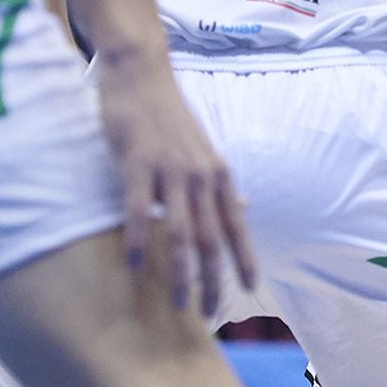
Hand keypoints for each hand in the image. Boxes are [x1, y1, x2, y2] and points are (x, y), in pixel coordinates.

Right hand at [95, 51, 255, 318]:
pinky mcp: (137, 161)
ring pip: (181, 230)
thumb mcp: (202, 150)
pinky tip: (136, 262)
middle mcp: (201, 174)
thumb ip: (216, 184)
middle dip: (213, 279)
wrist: (141, 72)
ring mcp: (170, 168)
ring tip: (178, 303)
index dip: (245, 258)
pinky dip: (140, 238)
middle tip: (209, 314)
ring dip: (181, 271)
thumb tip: (241, 209)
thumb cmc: (168, 115)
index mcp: (217, 173)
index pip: (237, 224)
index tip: (251, 290)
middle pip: (212, 237)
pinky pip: (140, 208)